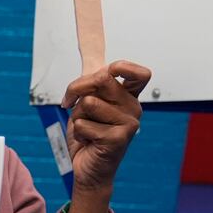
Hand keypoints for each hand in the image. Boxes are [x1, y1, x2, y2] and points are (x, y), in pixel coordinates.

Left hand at [61, 59, 150, 212]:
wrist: (87, 169)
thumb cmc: (87, 134)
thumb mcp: (86, 102)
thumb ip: (90, 80)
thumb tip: (89, 44)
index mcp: (129, 97)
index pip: (139, 73)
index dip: (122, 66)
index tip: (104, 71)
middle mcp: (134, 108)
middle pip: (101, 78)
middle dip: (76, 88)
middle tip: (73, 104)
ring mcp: (130, 123)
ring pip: (88, 102)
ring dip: (77, 116)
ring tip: (87, 129)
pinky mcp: (118, 138)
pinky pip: (82, 124)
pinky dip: (78, 132)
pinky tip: (88, 142)